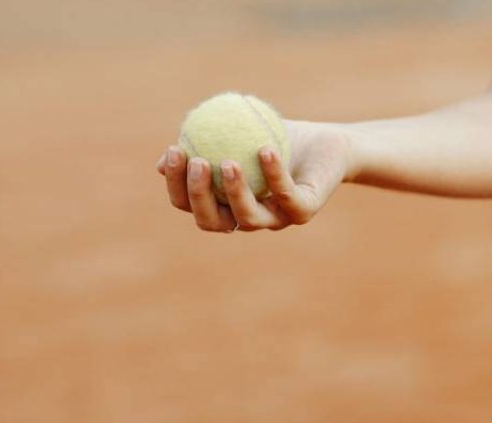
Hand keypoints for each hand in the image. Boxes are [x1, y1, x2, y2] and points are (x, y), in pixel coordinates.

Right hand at [155, 120, 351, 231]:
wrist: (327, 145)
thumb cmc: (277, 138)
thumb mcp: (235, 133)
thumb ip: (203, 142)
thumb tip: (164, 160)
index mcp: (225, 203)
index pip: (190, 204)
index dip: (177, 184)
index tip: (175, 149)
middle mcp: (247, 217)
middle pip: (212, 221)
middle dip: (198, 196)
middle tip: (197, 162)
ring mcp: (276, 218)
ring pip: (249, 219)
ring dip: (235, 192)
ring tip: (228, 161)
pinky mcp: (303, 212)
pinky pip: (286, 196)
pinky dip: (275, 175)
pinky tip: (264, 150)